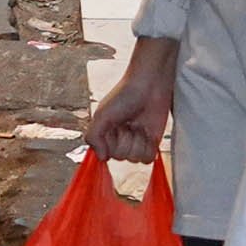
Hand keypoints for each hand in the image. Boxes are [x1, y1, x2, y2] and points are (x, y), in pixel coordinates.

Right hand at [88, 37, 178, 162]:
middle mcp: (119, 140)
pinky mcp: (151, 143)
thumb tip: (101, 157)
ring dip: (138, 141)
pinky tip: (147, 131)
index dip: (110, 144)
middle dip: (125, 140)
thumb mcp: (102, 114)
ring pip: (134, 159)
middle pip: (120, 158)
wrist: (149, 85)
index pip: (104, 155)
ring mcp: (135, 142)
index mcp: (105, 134)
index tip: (113, 129)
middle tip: (127, 123)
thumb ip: (93, 137)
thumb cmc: (124, 94)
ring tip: (137, 124)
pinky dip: (149, 146)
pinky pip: (148, 159)